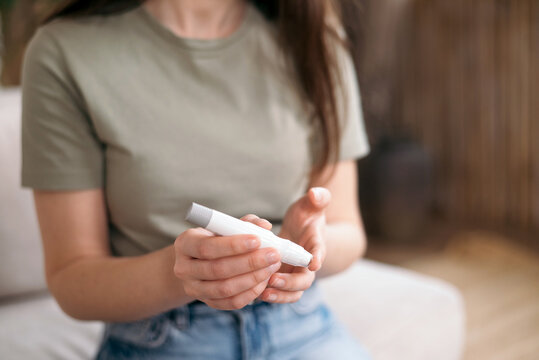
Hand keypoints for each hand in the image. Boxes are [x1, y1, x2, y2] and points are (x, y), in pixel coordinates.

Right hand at [173, 215, 280, 309]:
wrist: (200, 260)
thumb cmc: (216, 238)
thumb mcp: (224, 226)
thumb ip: (244, 224)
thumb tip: (264, 225)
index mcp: (185, 243)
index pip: (207, 247)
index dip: (233, 245)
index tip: (258, 240)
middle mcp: (184, 268)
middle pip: (217, 270)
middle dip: (250, 263)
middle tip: (273, 254)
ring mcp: (193, 288)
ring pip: (225, 289)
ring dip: (253, 278)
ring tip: (272, 266)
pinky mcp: (207, 302)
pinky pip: (231, 302)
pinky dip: (251, 293)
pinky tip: (264, 281)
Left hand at [259, 187, 330, 302]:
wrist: (303, 231)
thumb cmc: (307, 217)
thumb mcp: (311, 205)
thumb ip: (318, 199)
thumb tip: (315, 194)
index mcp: (316, 246)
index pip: (320, 253)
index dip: (317, 258)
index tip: (313, 263)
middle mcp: (307, 265)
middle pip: (304, 280)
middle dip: (290, 283)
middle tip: (273, 279)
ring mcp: (295, 275)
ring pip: (292, 293)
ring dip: (279, 295)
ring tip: (263, 293)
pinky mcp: (282, 279)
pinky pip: (278, 293)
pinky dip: (269, 295)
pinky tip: (254, 293)